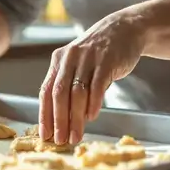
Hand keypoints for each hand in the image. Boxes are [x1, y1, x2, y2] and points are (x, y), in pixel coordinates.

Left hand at [39, 11, 146, 144]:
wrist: (125, 29)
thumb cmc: (99, 53)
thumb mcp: (78, 64)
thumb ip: (69, 85)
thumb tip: (62, 118)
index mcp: (58, 61)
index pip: (46, 91)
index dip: (45, 114)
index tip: (45, 134)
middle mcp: (70, 58)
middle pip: (59, 94)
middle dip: (59, 120)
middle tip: (60, 140)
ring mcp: (88, 58)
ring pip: (77, 93)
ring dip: (76, 118)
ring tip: (76, 135)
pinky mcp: (106, 61)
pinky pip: (97, 85)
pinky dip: (93, 103)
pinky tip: (92, 116)